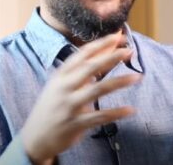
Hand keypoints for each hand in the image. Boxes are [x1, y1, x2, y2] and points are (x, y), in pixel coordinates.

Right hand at [21, 34, 141, 162]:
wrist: (35, 136)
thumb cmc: (52, 104)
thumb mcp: (61, 84)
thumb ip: (81, 71)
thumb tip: (104, 54)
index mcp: (61, 75)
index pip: (83, 53)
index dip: (101, 44)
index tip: (117, 36)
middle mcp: (65, 87)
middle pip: (91, 67)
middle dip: (111, 56)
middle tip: (128, 49)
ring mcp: (70, 105)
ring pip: (98, 89)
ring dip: (119, 81)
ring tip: (137, 77)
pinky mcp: (76, 123)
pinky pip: (100, 116)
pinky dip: (116, 113)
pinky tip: (131, 110)